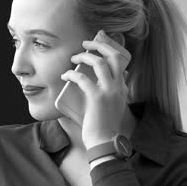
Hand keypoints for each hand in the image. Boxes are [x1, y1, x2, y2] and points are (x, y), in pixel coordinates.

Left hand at [60, 30, 133, 148]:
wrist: (105, 142)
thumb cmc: (103, 126)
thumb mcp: (110, 106)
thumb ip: (106, 94)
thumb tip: (93, 85)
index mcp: (122, 87)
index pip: (120, 60)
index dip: (109, 48)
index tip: (96, 43)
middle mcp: (119, 86)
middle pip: (113, 55)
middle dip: (99, 44)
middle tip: (85, 43)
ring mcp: (109, 91)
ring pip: (99, 63)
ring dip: (84, 56)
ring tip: (73, 58)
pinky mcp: (97, 98)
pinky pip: (82, 79)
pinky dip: (71, 75)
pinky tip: (64, 76)